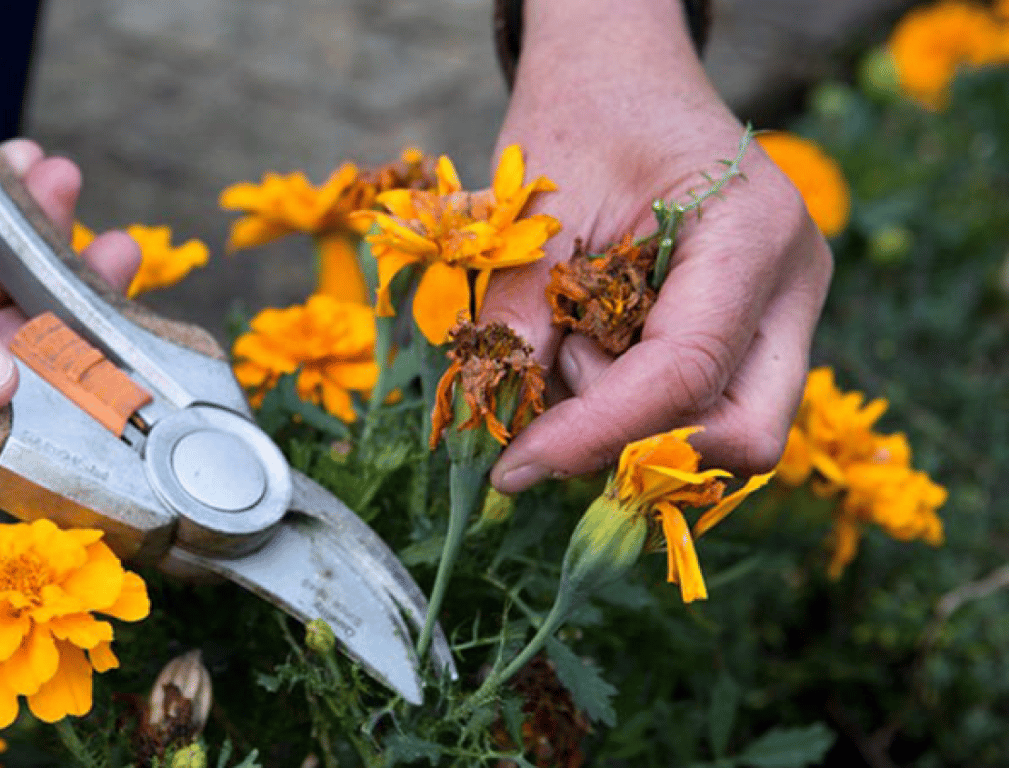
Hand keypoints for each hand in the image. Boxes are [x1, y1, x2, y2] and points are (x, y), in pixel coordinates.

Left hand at [481, 0, 832, 491]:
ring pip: (726, 429)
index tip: (517, 467)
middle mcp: (792, 285)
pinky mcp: (755, 333)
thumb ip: (522, 321)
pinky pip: (706, 407)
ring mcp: (784, 313)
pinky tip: (593, 348)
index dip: (600, 434)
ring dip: (630, 422)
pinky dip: (636, 406)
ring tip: (571, 341)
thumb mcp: (539, 215)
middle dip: (638, 443)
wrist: (623, 74)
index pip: (687, 372)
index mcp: (753, 233)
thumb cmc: (584, 117)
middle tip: (554, 400)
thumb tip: (502, 435)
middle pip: (745, 430)